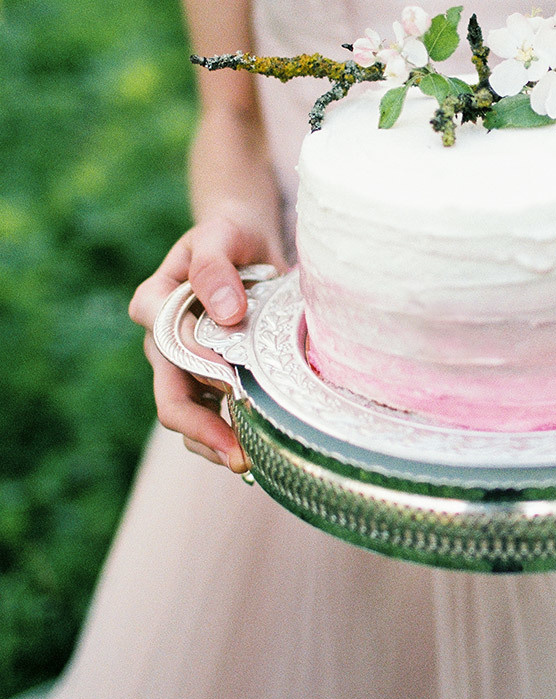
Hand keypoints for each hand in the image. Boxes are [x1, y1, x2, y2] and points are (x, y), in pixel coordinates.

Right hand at [130, 210, 287, 470]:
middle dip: (203, 431)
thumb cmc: (227, 234)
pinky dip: (229, 434)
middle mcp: (161, 342)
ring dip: (215, 443)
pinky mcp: (206, 377)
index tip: (234, 386)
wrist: (242, 240)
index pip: (169, 350)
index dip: (198, 373)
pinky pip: (210, 415)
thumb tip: (226, 312)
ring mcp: (181, 365)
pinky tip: (256, 451)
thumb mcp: (220, 236)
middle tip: (240, 457)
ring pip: (188, 416)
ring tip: (250, 464)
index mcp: (155, 306)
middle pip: (171, 398)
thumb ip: (215, 268)